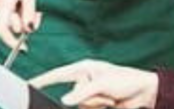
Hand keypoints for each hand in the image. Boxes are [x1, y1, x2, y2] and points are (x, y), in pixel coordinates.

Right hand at [0, 0, 40, 47]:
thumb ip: (29, 11)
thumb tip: (29, 29)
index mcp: (3, 3)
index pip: (2, 31)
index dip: (12, 42)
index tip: (24, 48)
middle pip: (11, 25)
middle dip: (25, 23)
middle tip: (38, 13)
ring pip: (11, 18)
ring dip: (22, 14)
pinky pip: (8, 11)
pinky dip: (17, 9)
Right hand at [30, 60, 158, 108]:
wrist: (144, 93)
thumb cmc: (126, 80)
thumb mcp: (103, 83)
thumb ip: (82, 93)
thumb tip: (65, 100)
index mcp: (84, 69)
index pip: (58, 74)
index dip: (43, 80)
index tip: (29, 85)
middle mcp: (84, 81)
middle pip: (73, 97)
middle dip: (92, 98)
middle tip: (107, 95)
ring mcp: (90, 95)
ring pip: (82, 106)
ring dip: (98, 105)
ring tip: (111, 99)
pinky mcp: (96, 105)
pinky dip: (99, 108)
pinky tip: (111, 103)